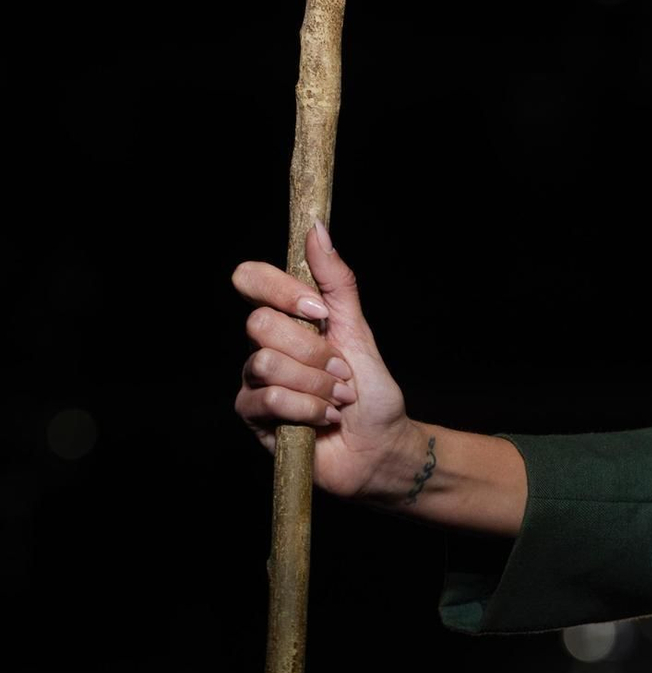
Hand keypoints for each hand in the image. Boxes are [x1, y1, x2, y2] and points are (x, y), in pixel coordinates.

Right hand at [233, 222, 419, 501]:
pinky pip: (269, 400)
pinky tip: (325, 418)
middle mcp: (265, 345)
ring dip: (315, 384)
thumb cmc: (371, 389)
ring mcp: (255, 381)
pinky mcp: (254, 417)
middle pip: (258, 324)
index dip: (279, 289)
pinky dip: (308, 409)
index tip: (318, 310)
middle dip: (312, 350)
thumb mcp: (358, 328)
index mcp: (287, 318)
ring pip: (264, 363)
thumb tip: (316, 228)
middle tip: (341, 370)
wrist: (380, 444)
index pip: (251, 280)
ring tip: (338, 398)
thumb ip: (336, 281)